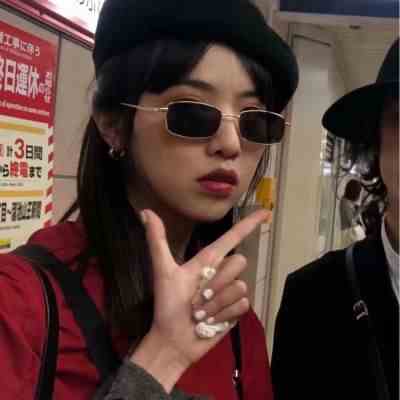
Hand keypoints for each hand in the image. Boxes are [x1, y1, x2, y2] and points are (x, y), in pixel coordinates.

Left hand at [131, 208, 269, 391]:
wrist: (173, 340)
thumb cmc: (168, 306)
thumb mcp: (162, 272)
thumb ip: (157, 241)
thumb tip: (145, 211)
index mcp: (207, 261)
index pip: (232, 237)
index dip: (249, 224)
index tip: (266, 212)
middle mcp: (222, 273)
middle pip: (238, 262)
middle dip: (217, 282)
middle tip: (196, 299)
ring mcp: (231, 291)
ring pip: (239, 286)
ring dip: (216, 304)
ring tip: (200, 313)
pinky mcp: (237, 310)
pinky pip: (242, 304)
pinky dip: (223, 315)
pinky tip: (211, 322)